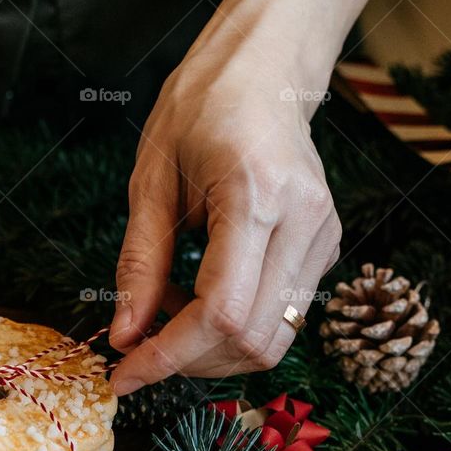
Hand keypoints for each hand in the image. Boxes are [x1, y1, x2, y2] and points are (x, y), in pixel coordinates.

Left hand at [109, 0, 347, 393]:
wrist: (262, 75)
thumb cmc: (201, 113)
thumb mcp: (150, 184)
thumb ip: (139, 266)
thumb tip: (125, 338)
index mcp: (257, 195)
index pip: (220, 313)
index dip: (169, 356)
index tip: (124, 375)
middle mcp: (303, 222)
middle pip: (249, 340)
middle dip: (188, 361)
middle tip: (141, 342)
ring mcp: (323, 239)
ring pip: (270, 343)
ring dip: (212, 352)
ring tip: (173, 312)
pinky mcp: (326, 250)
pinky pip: (281, 321)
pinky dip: (233, 332)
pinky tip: (202, 299)